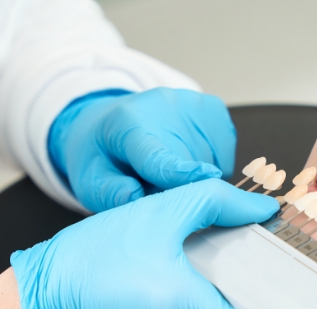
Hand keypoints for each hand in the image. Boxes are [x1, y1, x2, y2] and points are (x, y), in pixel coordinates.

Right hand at [10, 179, 277, 308]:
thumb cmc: (95, 256)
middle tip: (236, 258)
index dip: (284, 304)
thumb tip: (263, 209)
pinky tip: (176, 288)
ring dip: (221, 299)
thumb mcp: (161, 212)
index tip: (287, 280)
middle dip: (247, 290)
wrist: (45, 300)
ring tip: (195, 269)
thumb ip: (219, 202)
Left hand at [49, 88, 236, 212]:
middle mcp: (162, 105)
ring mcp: (191, 103)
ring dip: (196, 178)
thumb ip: (109, 192)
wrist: (111, 120)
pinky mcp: (212, 107)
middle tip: (156, 188)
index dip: (181, 171)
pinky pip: (225, 154)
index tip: (206, 179)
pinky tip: (188, 160)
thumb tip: (134, 196)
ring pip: (212, 162)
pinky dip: (212, 166)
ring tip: (169, 171)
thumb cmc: (104, 155)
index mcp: (127, 123)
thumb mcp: (91, 179)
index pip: (158, 155)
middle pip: (189, 164)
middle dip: (180, 188)